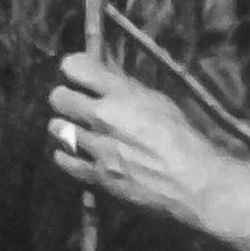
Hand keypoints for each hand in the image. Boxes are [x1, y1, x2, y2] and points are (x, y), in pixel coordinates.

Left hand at [49, 56, 220, 227]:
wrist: (192, 184)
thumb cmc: (185, 140)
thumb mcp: (160, 103)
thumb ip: (129, 90)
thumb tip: (108, 78)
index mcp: (122, 94)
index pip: (75, 66)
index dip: (73, 68)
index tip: (78, 75)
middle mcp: (103, 116)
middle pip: (58, 97)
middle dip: (65, 98)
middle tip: (75, 105)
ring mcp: (96, 147)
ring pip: (56, 128)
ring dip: (64, 127)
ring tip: (77, 131)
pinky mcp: (95, 176)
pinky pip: (64, 160)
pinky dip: (66, 155)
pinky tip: (75, 154)